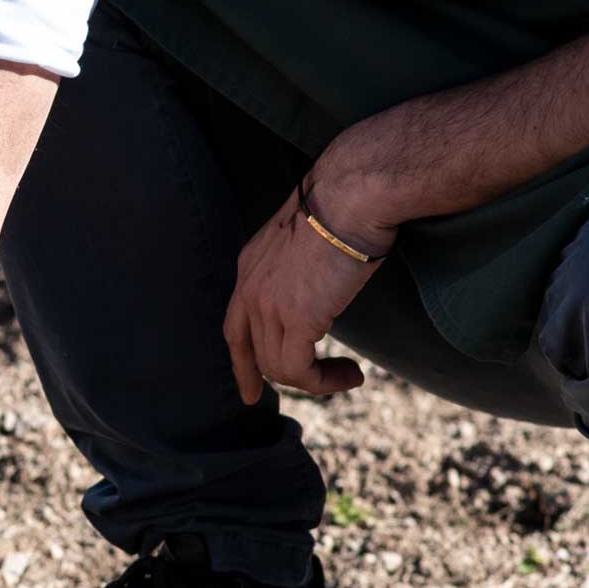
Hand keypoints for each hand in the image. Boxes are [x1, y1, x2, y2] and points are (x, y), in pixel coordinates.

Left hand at [223, 187, 383, 404]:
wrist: (351, 195)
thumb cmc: (343, 206)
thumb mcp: (306, 238)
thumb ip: (300, 267)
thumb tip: (319, 287)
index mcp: (249, 266)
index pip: (236, 328)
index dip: (242, 363)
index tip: (250, 391)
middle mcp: (250, 289)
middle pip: (257, 354)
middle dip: (287, 377)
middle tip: (329, 381)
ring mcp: (269, 305)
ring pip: (279, 367)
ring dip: (317, 381)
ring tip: (349, 375)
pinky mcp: (296, 318)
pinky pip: (301, 371)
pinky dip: (325, 382)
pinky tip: (352, 375)